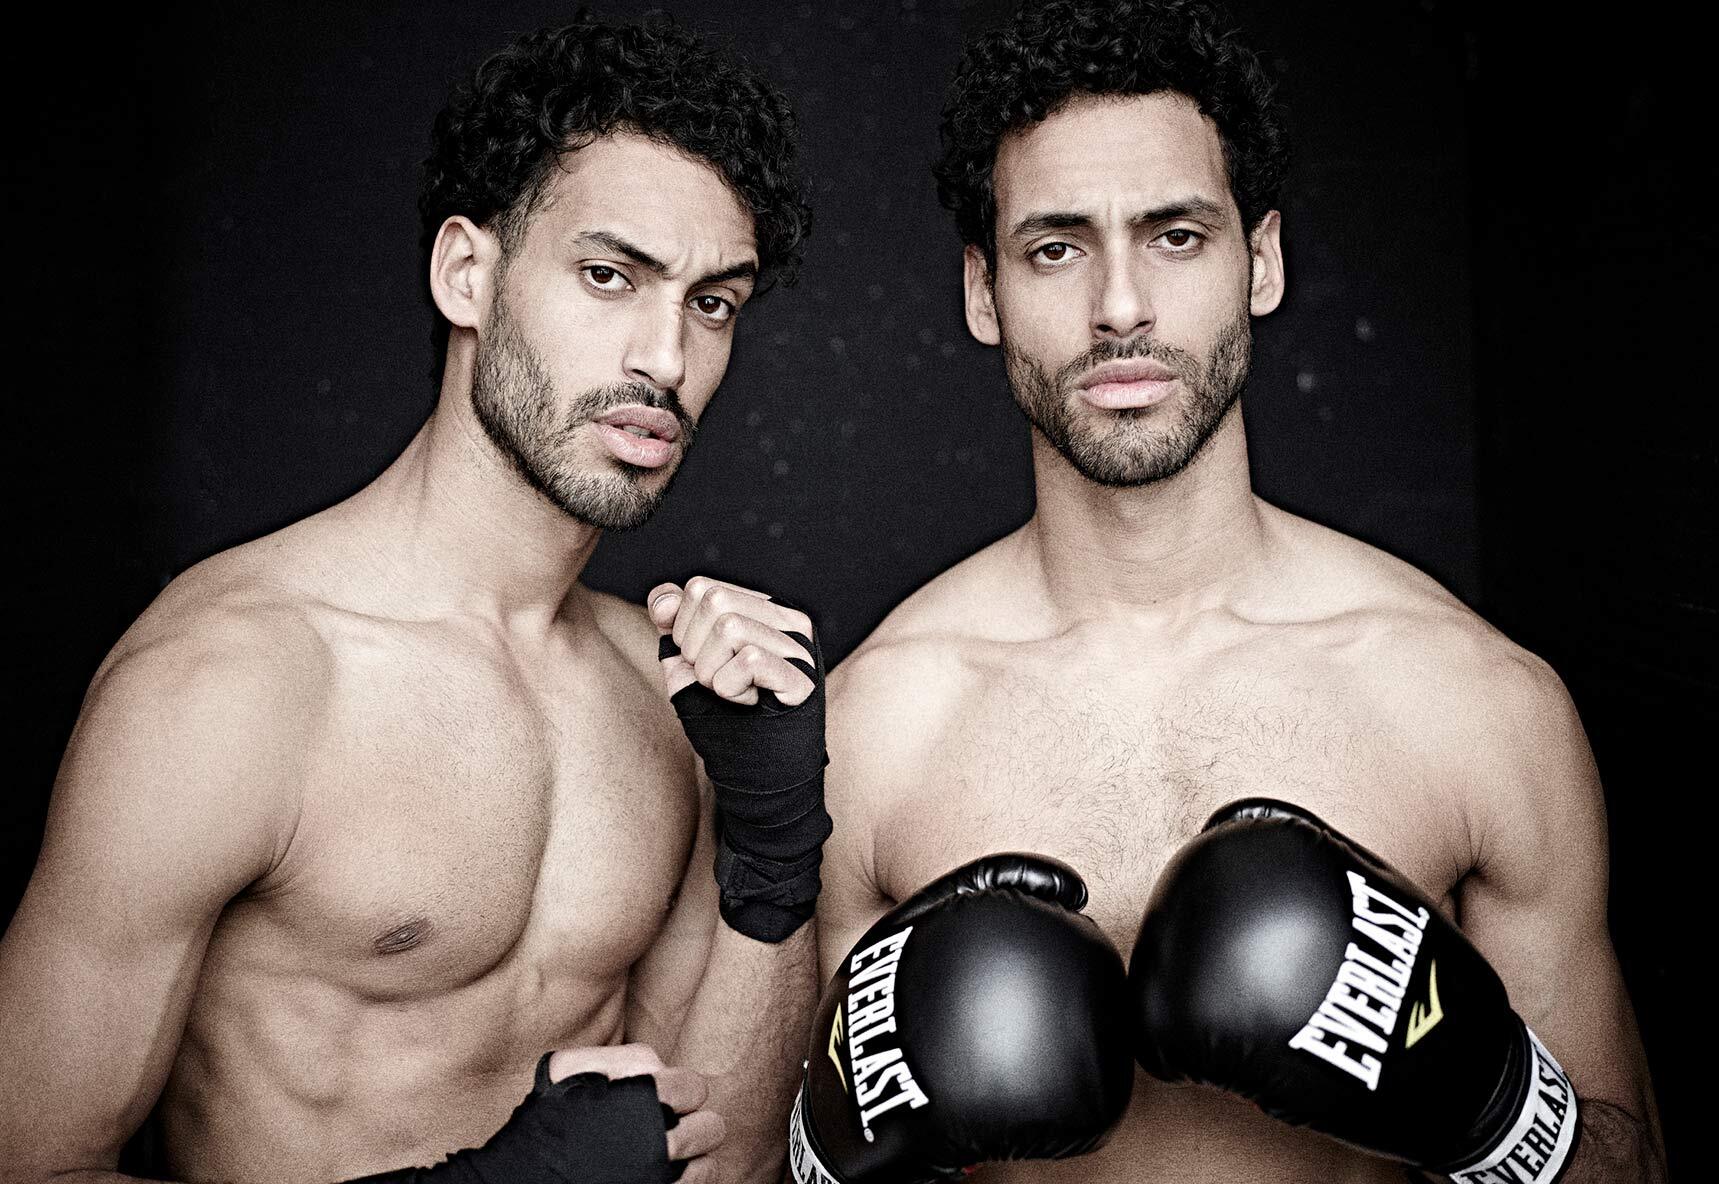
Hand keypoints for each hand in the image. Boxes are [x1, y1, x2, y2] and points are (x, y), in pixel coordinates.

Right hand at [547, 1043, 724, 1175]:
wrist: (524, 1180)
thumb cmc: (547, 1121)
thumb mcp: (566, 1067)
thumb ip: (618, 1056)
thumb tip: (659, 1068)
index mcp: (642, 1101)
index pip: (695, 1088)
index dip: (679, 1090)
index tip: (662, 1098)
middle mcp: (657, 1144)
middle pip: (711, 1128)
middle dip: (692, 1123)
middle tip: (667, 1126)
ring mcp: (660, 1180)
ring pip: (708, 1163)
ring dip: (693, 1156)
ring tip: (666, 1153)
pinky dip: (687, 1180)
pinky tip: (665, 1174)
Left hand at [648, 576, 814, 706]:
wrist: (753, 770)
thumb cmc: (722, 713)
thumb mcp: (686, 662)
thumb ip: (673, 622)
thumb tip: (665, 603)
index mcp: (762, 609)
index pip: (701, 588)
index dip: (682, 628)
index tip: (700, 660)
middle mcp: (788, 620)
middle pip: (716, 600)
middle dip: (695, 648)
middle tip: (714, 679)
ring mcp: (800, 648)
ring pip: (731, 627)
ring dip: (712, 672)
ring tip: (731, 692)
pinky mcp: (803, 678)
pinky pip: (750, 660)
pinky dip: (731, 688)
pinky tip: (749, 702)